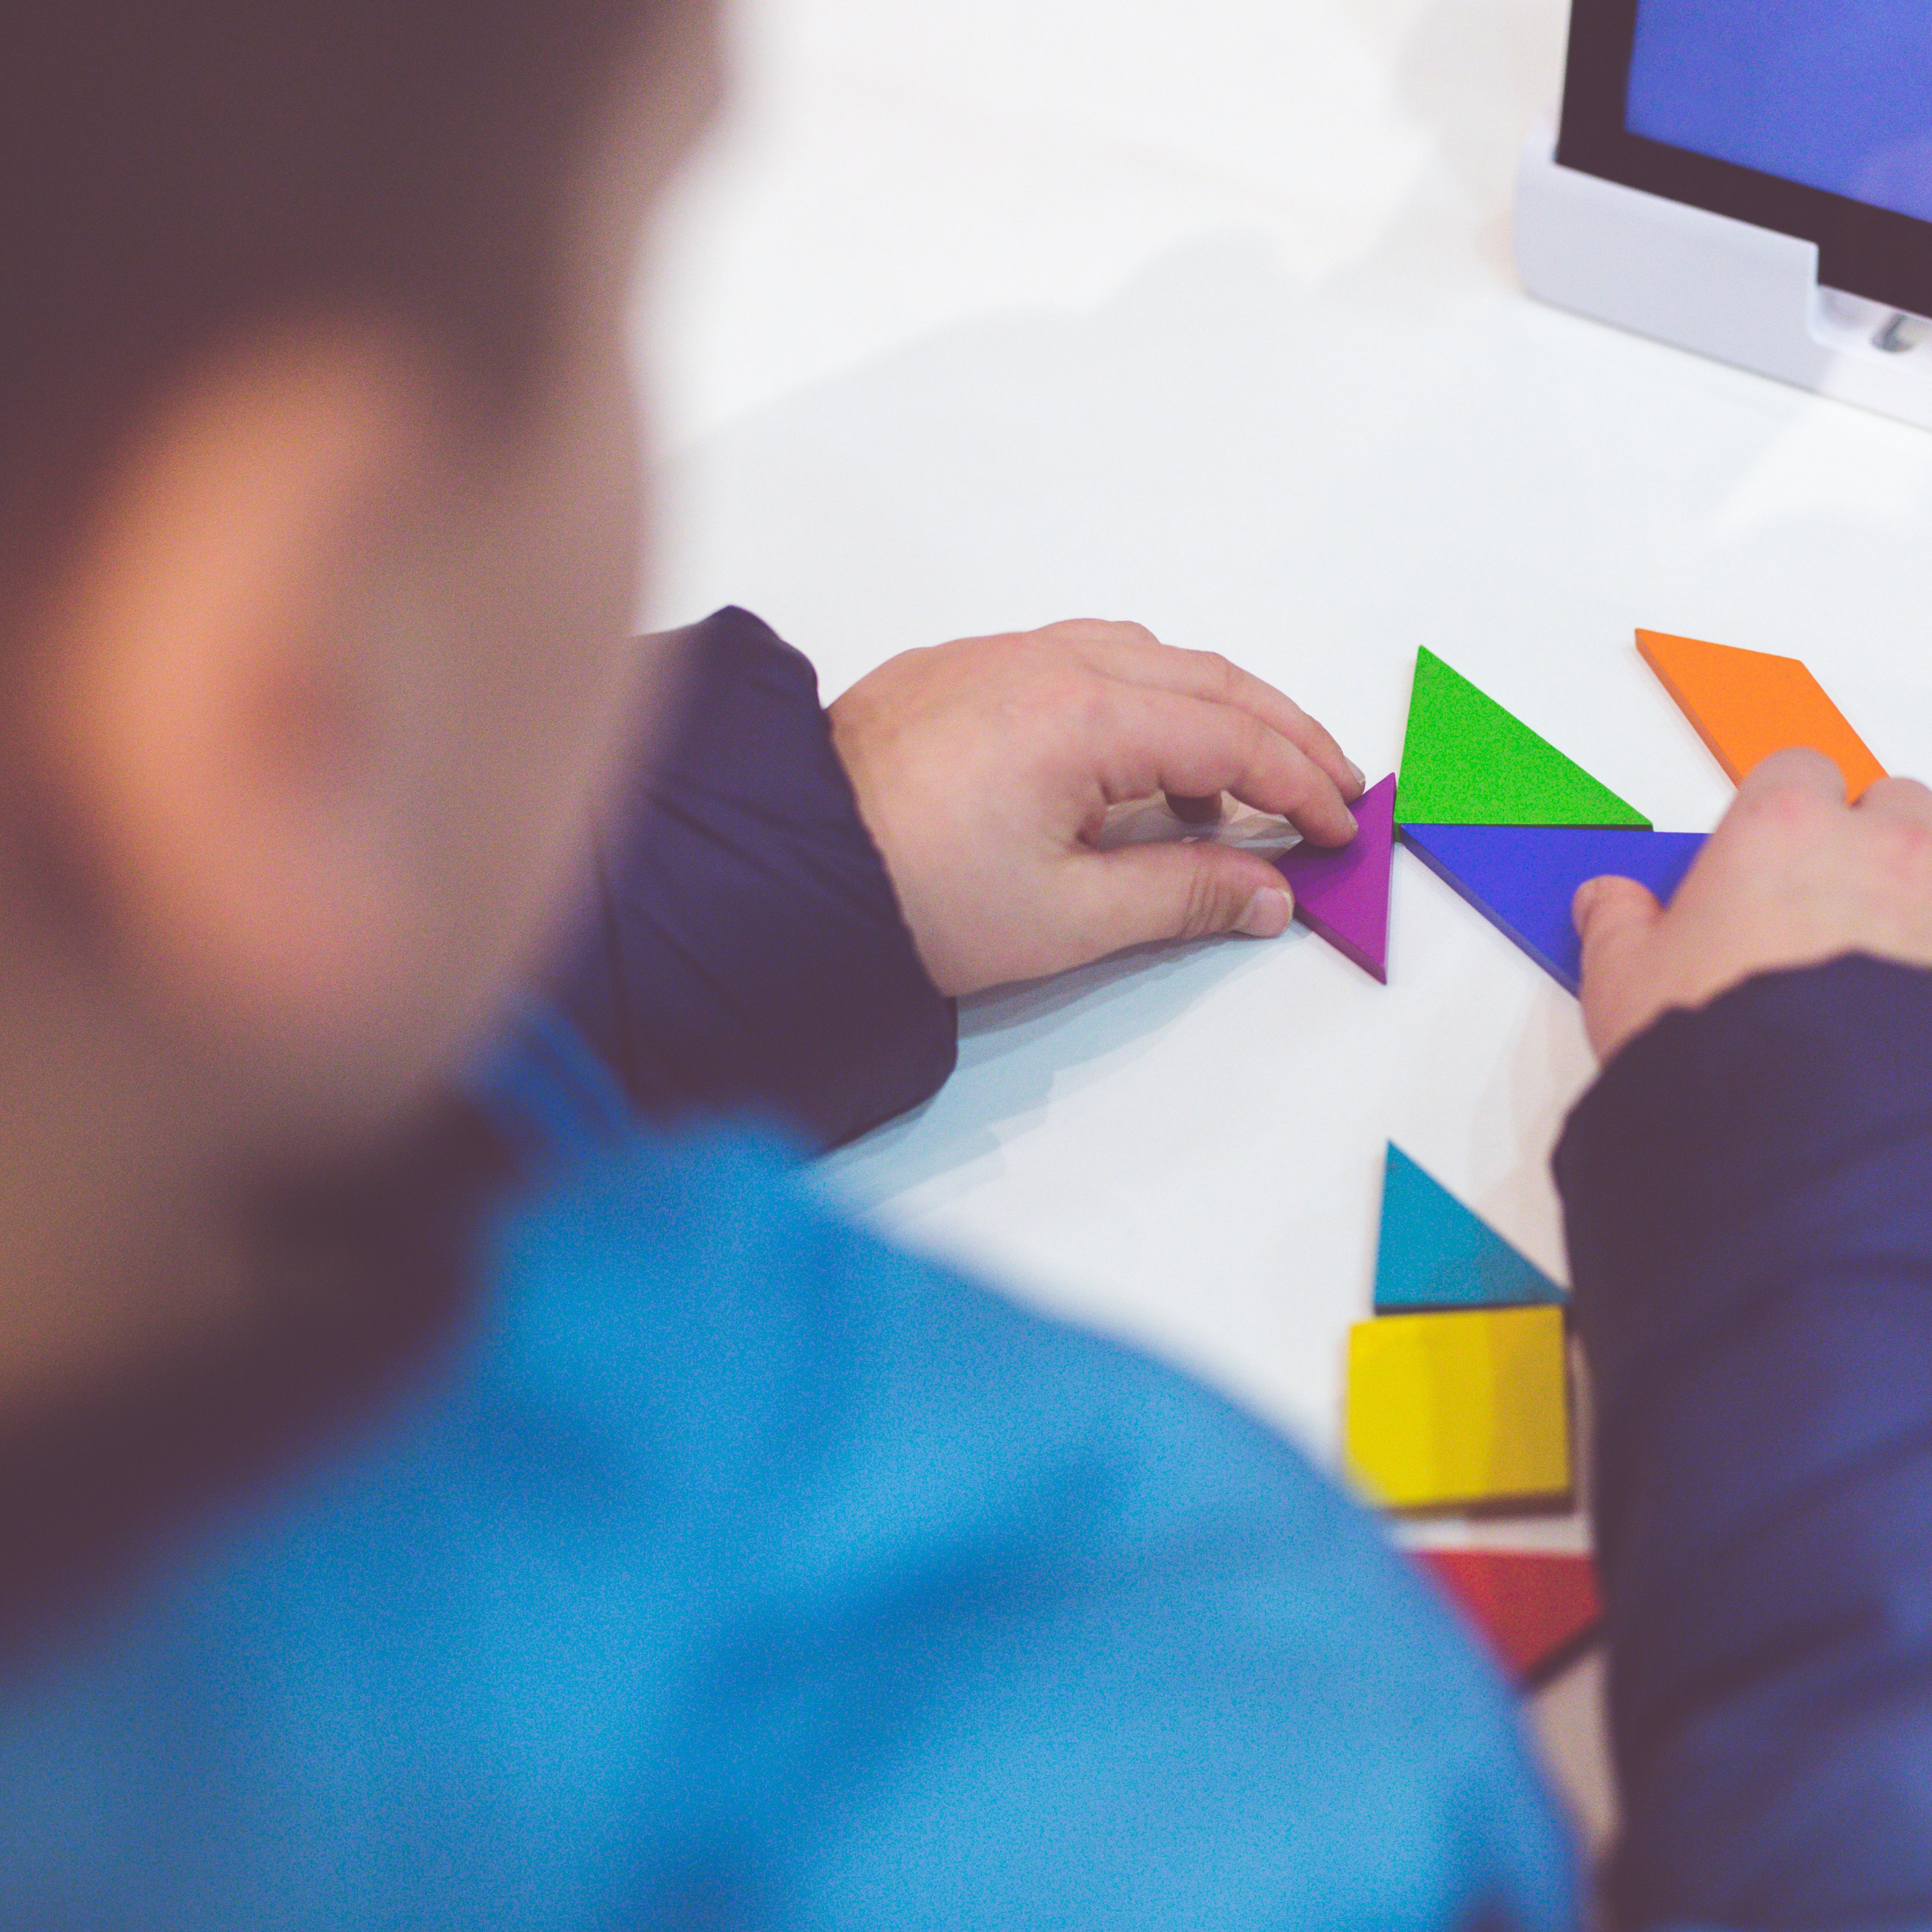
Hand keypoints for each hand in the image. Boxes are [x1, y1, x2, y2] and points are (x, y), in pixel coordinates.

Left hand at [827, 619, 1364, 995]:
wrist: (784, 869)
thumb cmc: (907, 893)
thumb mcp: (1064, 918)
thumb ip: (1182, 897)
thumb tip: (1266, 893)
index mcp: (1085, 717)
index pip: (1231, 741)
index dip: (1300, 785)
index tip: (1340, 828)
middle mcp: (1050, 663)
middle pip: (1206, 680)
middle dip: (1280, 732)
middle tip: (1330, 785)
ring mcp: (1003, 657)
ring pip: (1146, 660)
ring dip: (1208, 712)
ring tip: (1230, 794)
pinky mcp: (965, 671)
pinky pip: (1084, 660)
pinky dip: (1138, 702)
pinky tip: (1131, 768)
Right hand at [1575, 748, 1931, 1060]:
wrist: (1799, 1124)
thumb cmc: (1720, 1040)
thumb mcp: (1624, 979)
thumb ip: (1617, 926)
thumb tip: (1607, 904)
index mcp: (1781, 828)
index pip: (1794, 771)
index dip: (1778, 809)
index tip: (1760, 850)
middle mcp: (1875, 848)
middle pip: (1888, 804)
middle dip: (1861, 841)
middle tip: (1819, 901)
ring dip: (1912, 894)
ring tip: (1873, 954)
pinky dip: (1926, 955)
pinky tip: (1899, 995)